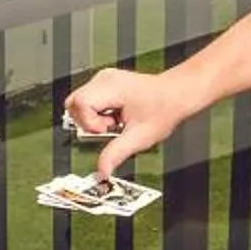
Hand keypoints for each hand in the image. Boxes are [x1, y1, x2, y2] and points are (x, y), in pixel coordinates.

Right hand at [66, 66, 185, 178]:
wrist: (176, 95)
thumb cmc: (163, 108)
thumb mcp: (139, 137)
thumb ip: (116, 154)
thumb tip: (102, 170)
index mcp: (110, 87)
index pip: (80, 104)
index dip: (90, 122)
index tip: (108, 129)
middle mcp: (103, 79)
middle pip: (74, 103)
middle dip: (88, 122)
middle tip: (111, 127)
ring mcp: (103, 79)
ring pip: (79, 104)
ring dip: (94, 119)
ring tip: (116, 121)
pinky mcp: (105, 84)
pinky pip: (88, 102)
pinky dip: (98, 114)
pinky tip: (116, 116)